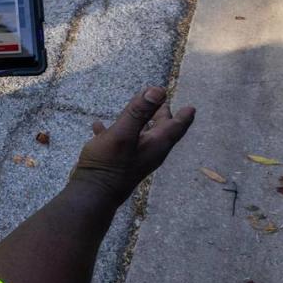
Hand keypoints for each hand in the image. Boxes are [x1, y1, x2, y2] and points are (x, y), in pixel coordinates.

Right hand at [69, 87, 194, 204]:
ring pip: (141, 136)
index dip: (183, 116)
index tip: (191, 107)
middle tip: (164, 102)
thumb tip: (158, 89)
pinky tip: (98, 125)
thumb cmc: (108, 164)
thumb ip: (139, 112)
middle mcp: (148, 152)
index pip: (175, 127)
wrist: (91, 192)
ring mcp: (133, 158)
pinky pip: (120, 142)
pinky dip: (116, 131)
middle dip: (162, 115)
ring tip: (137, 109)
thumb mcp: (123, 133)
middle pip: (160, 130)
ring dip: (141, 122)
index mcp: (155, 145)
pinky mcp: (117, 161)